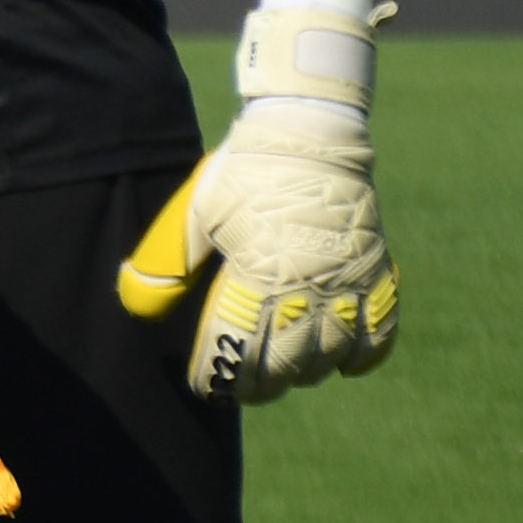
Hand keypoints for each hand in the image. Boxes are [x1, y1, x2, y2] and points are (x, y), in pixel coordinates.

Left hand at [122, 104, 396, 401]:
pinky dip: (365, 355)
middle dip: (262, 383)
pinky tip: (344, 365)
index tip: (207, 386)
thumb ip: (166, 263)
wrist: (308, 135)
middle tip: (242, 388)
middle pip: (289, 362)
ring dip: (308, 371)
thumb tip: (140, 308)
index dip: (219, 377)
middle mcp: (311, 286)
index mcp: (260, 275)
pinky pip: (382, 329)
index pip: (238, 348)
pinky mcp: (377, 271)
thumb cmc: (242, 174)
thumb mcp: (192, 214)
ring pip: (335, 353)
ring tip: (284, 372)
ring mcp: (350, 281)